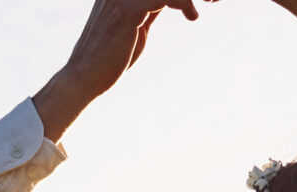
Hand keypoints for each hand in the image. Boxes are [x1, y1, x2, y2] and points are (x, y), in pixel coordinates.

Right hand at [34, 0, 204, 141]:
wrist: (84, 78)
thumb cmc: (110, 57)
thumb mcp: (135, 26)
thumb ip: (148, 8)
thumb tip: (167, 0)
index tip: (204, 1)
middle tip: (212, 0)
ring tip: (207, 3)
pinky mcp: (129, 10)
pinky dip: (185, 3)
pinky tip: (192, 16)